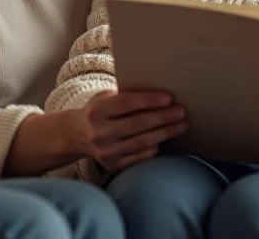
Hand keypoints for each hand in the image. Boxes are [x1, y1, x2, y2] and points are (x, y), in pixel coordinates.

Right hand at [68, 90, 188, 172]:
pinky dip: (153, 148)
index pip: (127, 103)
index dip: (149, 101)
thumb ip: (126, 96)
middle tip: (182, 112)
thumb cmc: (99, 110)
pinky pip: (138, 157)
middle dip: (163, 117)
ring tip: (182, 126)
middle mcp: (98, 133)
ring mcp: (104, 152)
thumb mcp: (105, 98)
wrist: (76, 135)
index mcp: (97, 111)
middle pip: (137, 124)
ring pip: (141, 142)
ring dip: (165, 133)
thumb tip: (160, 94)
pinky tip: (165, 141)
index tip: (169, 98)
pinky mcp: (111, 165)